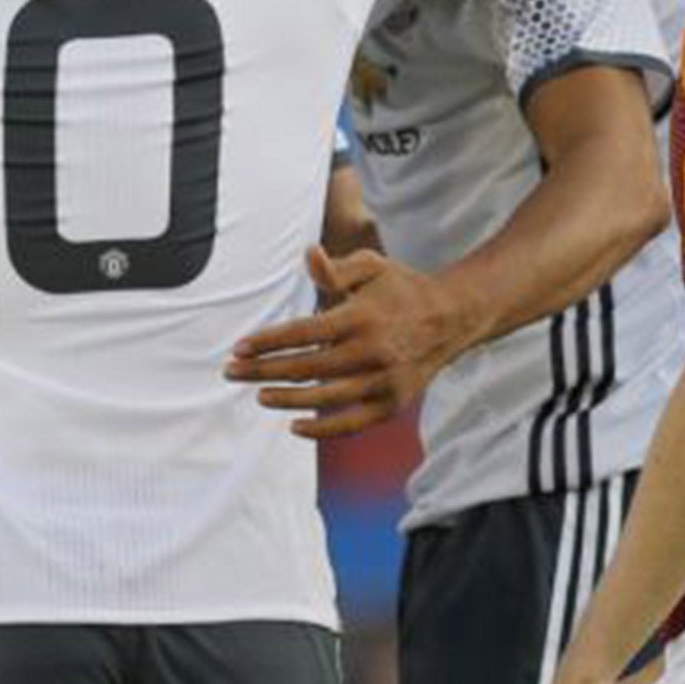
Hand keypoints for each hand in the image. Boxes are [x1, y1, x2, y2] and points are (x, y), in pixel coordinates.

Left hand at [227, 247, 474, 438]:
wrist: (451, 317)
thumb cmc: (402, 288)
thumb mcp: (372, 266)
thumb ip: (336, 267)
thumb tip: (308, 254)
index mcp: (362, 317)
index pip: (303, 333)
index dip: (267, 342)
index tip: (239, 347)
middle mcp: (373, 352)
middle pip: (306, 368)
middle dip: (263, 371)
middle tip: (232, 371)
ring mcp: (384, 382)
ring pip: (324, 399)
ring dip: (286, 399)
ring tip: (259, 394)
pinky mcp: (392, 403)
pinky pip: (351, 424)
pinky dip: (321, 429)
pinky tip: (294, 425)